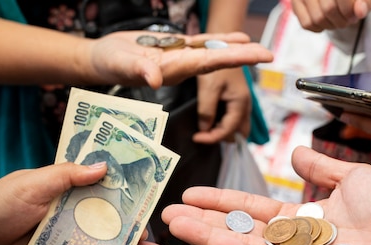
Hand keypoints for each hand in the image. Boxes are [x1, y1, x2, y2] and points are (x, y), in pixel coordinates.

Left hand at [0, 162, 163, 244]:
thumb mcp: (31, 184)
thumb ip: (65, 175)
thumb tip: (103, 166)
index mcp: (67, 192)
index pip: (102, 191)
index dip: (126, 195)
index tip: (149, 199)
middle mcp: (71, 217)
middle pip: (109, 224)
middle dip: (134, 231)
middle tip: (154, 240)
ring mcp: (66, 242)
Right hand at [88, 31, 273, 88]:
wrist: (101, 59)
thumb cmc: (108, 64)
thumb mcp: (121, 65)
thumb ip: (138, 71)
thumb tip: (155, 79)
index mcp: (174, 70)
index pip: (209, 64)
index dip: (234, 59)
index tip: (257, 57)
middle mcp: (182, 66)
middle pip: (217, 59)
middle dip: (243, 57)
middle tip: (269, 54)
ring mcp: (180, 57)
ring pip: (212, 51)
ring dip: (235, 49)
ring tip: (258, 46)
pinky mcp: (174, 48)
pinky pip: (201, 44)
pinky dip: (219, 40)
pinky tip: (235, 38)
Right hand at [162, 146, 370, 244]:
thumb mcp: (350, 177)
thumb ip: (321, 168)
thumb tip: (296, 155)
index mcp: (301, 221)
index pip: (251, 210)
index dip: (221, 202)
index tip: (191, 194)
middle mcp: (293, 244)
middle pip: (240, 232)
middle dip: (203, 222)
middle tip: (167, 214)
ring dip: (210, 237)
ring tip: (176, 224)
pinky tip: (214, 239)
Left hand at [193, 67, 250, 142]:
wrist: (224, 45)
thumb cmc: (217, 64)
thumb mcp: (208, 89)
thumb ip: (206, 111)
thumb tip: (204, 129)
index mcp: (240, 103)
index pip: (228, 131)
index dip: (212, 138)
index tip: (196, 138)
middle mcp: (246, 105)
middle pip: (238, 133)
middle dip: (221, 136)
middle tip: (202, 134)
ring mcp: (244, 102)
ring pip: (238, 126)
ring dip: (223, 130)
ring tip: (205, 127)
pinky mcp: (238, 98)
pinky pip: (235, 118)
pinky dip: (224, 122)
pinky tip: (211, 118)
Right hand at [291, 0, 370, 31]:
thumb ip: (366, 2)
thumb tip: (359, 11)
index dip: (349, 11)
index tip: (355, 15)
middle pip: (328, 10)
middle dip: (341, 20)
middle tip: (348, 19)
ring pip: (317, 19)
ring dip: (331, 25)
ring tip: (339, 19)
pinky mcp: (295, 3)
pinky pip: (307, 24)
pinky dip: (319, 28)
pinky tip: (326, 21)